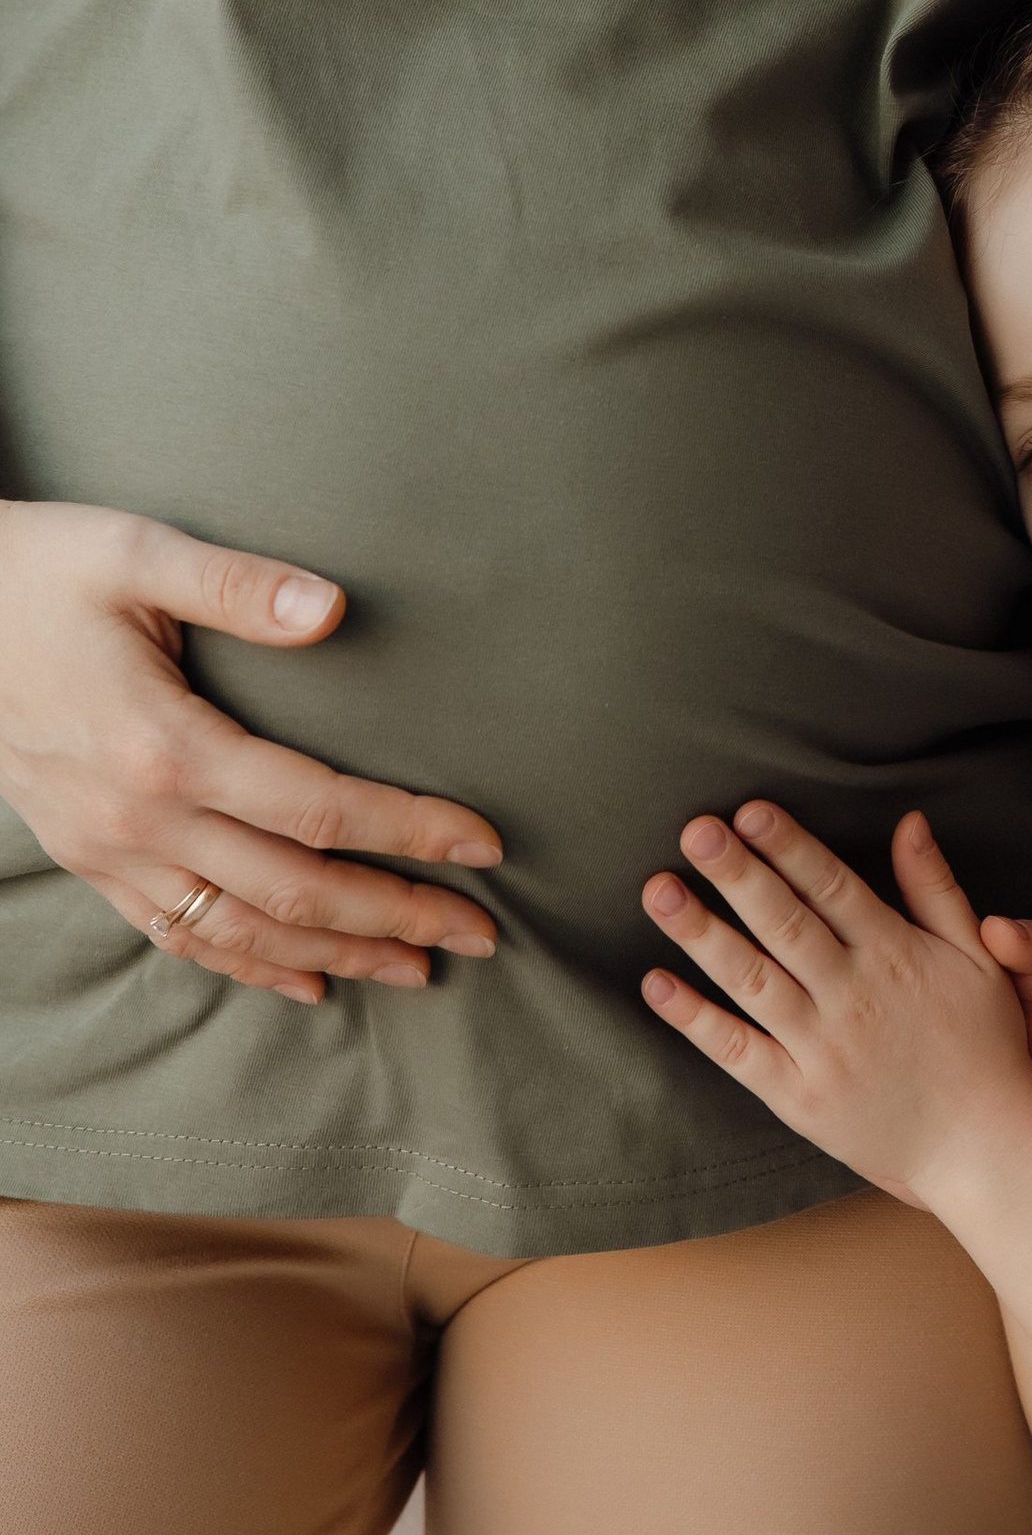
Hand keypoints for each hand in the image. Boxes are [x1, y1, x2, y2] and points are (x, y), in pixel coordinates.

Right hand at [0, 501, 500, 1002]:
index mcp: (166, 746)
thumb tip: (331, 608)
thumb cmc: (38, 574)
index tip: (484, 844)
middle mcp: (139, 818)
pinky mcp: (88, 860)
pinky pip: (177, 935)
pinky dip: (248, 965)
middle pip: (293, 890)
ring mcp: (108, 851)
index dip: (410, 830)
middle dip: (395, 915)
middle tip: (480, 932)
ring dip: (336, 955)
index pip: (319, 807)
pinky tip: (305, 981)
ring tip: (416, 969)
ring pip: (241, 931)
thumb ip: (238, 584)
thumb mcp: (135, 553)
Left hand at [641, 802, 1031, 1200]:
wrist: (983, 1146)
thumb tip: (910, 821)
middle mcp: (854, 996)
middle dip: (738, 874)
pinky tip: (656, 984)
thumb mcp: (977, 958)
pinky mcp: (799, 1097)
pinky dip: (695, 1019)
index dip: (790, 847)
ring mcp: (823, 1048)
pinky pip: (738, 1052)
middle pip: (785, 924)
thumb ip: (937, 889)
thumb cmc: (985, 1045)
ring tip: (658, 890)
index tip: (749, 811)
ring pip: (752, 980)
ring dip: (701, 934)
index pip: (832, 887)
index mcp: (895, 954)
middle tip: (694, 829)